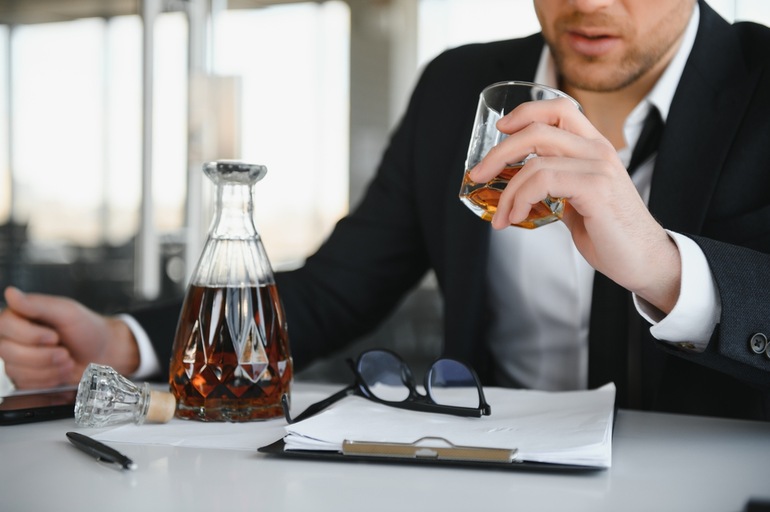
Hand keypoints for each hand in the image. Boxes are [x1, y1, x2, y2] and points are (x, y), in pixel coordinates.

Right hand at [0, 287, 139, 388]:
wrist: (103, 353)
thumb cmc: (88, 329)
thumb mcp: (67, 312)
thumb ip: (37, 305)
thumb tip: (10, 293)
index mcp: (21, 315)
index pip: (4, 325)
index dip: (28, 335)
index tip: (54, 337)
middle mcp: (14, 337)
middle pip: (7, 351)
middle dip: (42, 356)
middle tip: (65, 352)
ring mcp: (17, 358)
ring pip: (16, 370)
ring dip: (49, 368)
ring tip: (68, 360)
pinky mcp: (24, 377)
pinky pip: (25, 384)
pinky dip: (49, 379)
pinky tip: (63, 370)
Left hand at [468, 98, 680, 312]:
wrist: (645, 262)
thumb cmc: (610, 234)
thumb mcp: (578, 200)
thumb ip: (555, 185)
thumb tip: (517, 187)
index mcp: (594, 148)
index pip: (560, 109)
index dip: (526, 112)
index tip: (501, 129)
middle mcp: (598, 150)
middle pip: (538, 129)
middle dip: (499, 152)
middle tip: (477, 174)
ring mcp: (599, 167)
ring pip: (535, 159)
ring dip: (507, 190)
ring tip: (501, 216)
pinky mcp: (596, 188)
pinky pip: (543, 180)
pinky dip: (521, 198)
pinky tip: (517, 217)